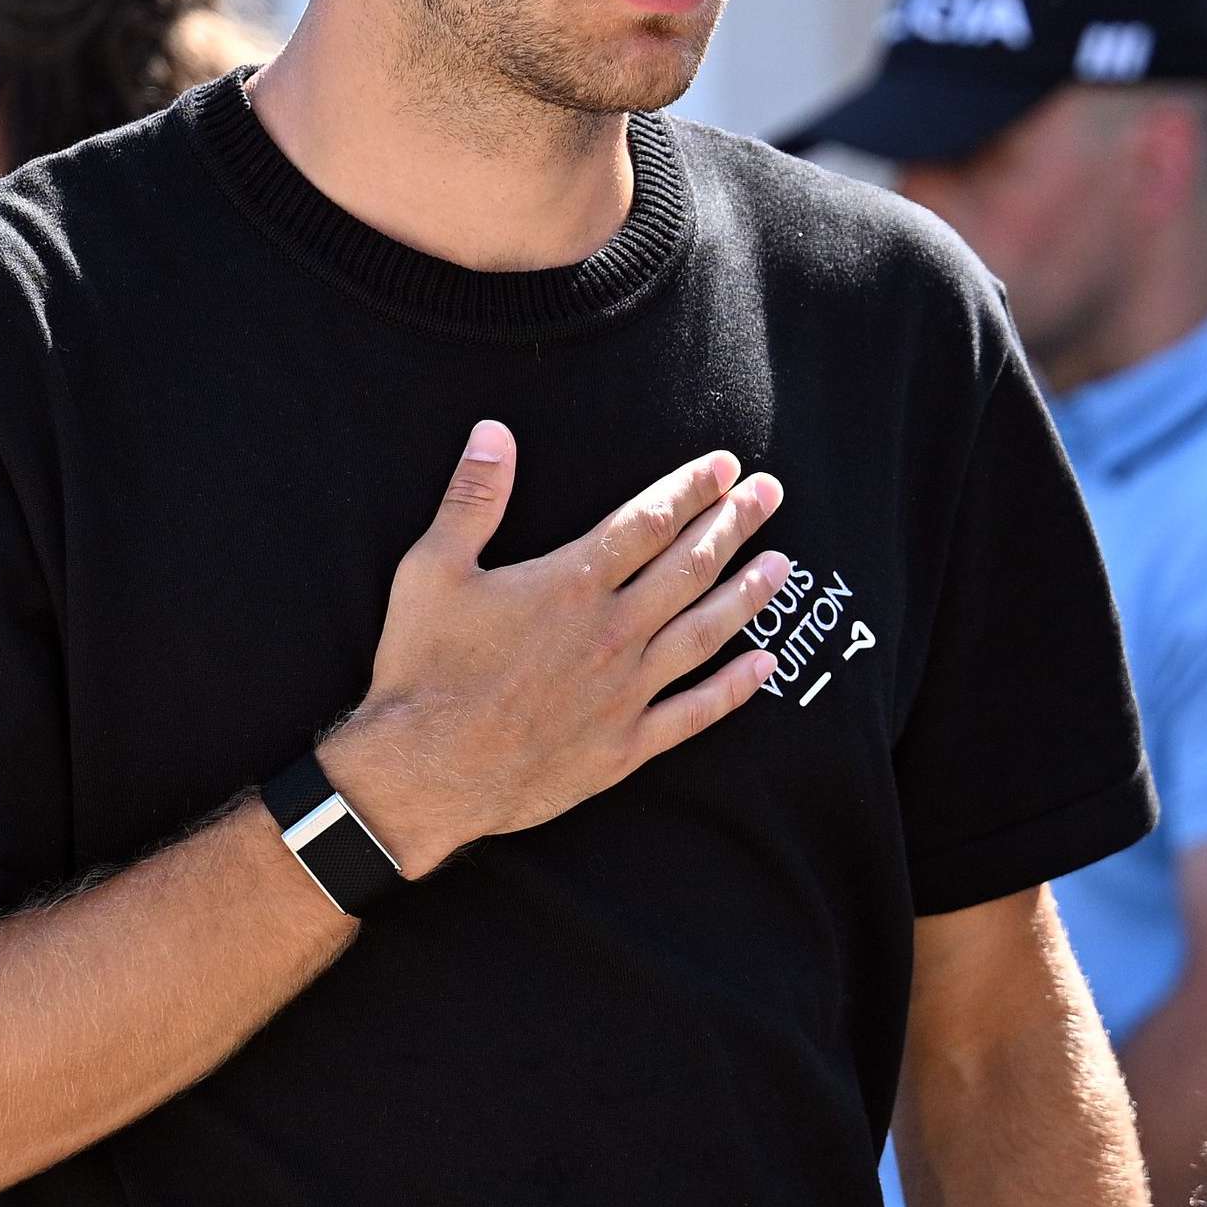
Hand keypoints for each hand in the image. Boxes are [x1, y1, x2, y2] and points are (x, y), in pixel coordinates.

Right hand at [320, 423, 786, 878]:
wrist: (422, 774)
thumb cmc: (422, 669)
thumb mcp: (431, 570)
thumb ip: (471, 498)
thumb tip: (494, 432)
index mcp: (572, 584)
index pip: (647, 523)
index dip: (690, 489)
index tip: (724, 465)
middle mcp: (612, 632)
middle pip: (689, 567)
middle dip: (734, 524)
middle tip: (770, 493)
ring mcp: (625, 692)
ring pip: (705, 632)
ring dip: (748, 594)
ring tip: (783, 565)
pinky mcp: (624, 746)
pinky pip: (694, 713)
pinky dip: (734, 689)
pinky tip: (764, 665)